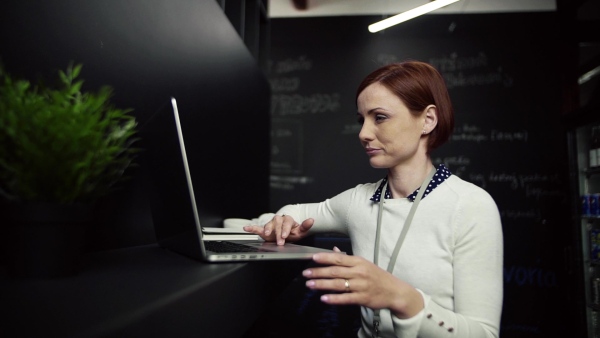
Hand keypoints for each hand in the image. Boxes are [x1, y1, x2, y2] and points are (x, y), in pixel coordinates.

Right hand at [243, 215, 313, 244]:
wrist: (286, 233)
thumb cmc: (293, 232)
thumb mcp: (300, 231)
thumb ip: (305, 226)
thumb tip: (311, 220)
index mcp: (288, 220)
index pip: (287, 223)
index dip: (285, 229)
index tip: (285, 235)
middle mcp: (278, 220)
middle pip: (277, 224)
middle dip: (278, 233)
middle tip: (279, 241)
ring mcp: (271, 224)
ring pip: (268, 225)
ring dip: (267, 229)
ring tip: (267, 234)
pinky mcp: (264, 229)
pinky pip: (257, 228)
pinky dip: (251, 228)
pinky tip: (246, 228)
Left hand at [303, 247, 423, 318]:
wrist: (395, 291)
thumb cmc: (377, 276)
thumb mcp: (364, 264)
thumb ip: (347, 258)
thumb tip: (334, 250)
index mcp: (359, 262)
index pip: (338, 259)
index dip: (324, 258)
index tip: (312, 258)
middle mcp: (359, 272)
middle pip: (335, 271)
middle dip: (318, 272)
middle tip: (305, 273)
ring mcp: (361, 286)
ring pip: (338, 284)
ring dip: (322, 284)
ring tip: (309, 285)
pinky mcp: (362, 298)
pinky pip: (346, 298)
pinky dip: (334, 299)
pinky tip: (323, 298)